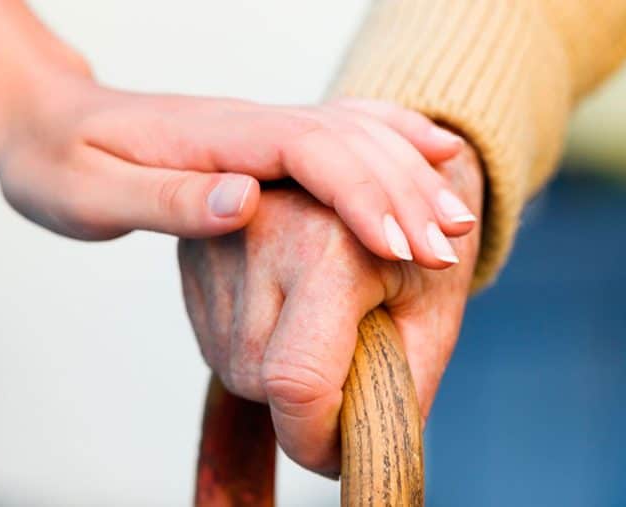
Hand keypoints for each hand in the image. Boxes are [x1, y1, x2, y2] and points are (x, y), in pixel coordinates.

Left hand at [0, 66, 472, 261]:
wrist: (42, 117)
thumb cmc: (56, 163)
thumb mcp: (89, 194)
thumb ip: (167, 202)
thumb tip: (246, 201)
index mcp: (215, 139)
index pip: (309, 153)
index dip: (361, 196)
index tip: (401, 246)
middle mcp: (250, 124)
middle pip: (348, 143)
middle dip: (404, 194)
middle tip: (450, 249)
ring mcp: (261, 127)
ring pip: (356, 135)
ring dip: (410, 174)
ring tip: (458, 220)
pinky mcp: (264, 140)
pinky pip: (343, 130)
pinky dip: (394, 139)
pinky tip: (433, 151)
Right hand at [179, 145, 482, 475]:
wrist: (385, 167)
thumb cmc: (419, 241)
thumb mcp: (432, 315)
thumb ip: (400, 390)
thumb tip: (358, 454)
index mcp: (329, 243)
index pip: (297, 379)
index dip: (316, 438)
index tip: (341, 454)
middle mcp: (257, 229)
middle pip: (261, 380)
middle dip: (307, 403)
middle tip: (352, 364)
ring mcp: (216, 236)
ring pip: (234, 366)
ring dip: (278, 375)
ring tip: (324, 324)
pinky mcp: (192, 249)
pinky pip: (217, 339)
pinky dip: (257, 347)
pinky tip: (290, 310)